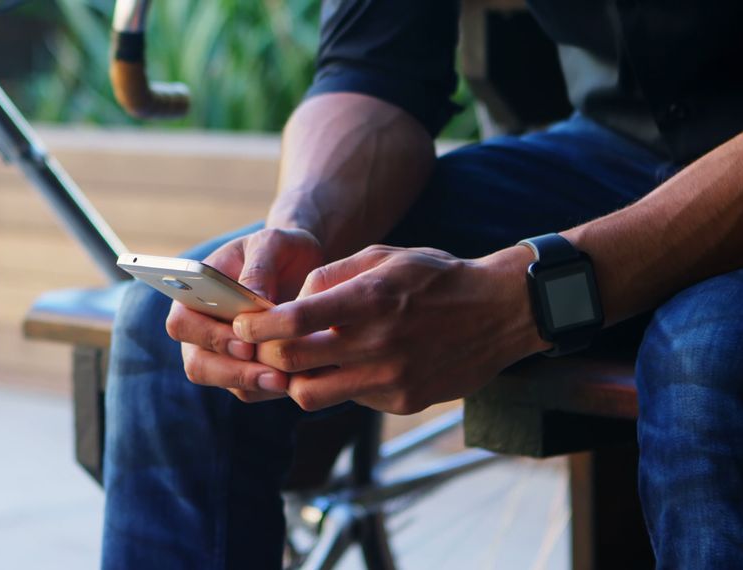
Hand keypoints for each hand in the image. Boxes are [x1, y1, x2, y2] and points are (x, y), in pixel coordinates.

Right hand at [164, 228, 324, 401]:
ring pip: (226, 383)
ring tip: (286, 381)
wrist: (302, 264)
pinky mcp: (246, 370)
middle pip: (198, 364)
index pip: (182, 323)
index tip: (243, 341)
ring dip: (254, 384)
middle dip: (233, 371)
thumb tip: (253, 300)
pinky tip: (297, 380)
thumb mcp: (272, 244)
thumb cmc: (279, 249)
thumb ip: (259, 268)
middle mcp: (201, 329)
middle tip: (271, 372)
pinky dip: (271, 388)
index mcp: (193, 294)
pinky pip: (251, 390)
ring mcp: (221, 353)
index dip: (207, 336)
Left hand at [232, 245, 547, 413]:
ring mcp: (390, 379)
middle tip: (260, 345)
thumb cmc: (437, 277)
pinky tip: (354, 363)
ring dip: (296, 378)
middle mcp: (377, 344)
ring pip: (311, 394)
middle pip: (292, 363)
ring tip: (302, 359)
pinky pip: (349, 399)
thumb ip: (331, 276)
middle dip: (266, 353)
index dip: (257, 326)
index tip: (241, 323)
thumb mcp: (383, 257)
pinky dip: (340, 383)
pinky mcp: (402, 402)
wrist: (501, 312)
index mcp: (370, 300)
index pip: (293, 322)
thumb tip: (290, 302)